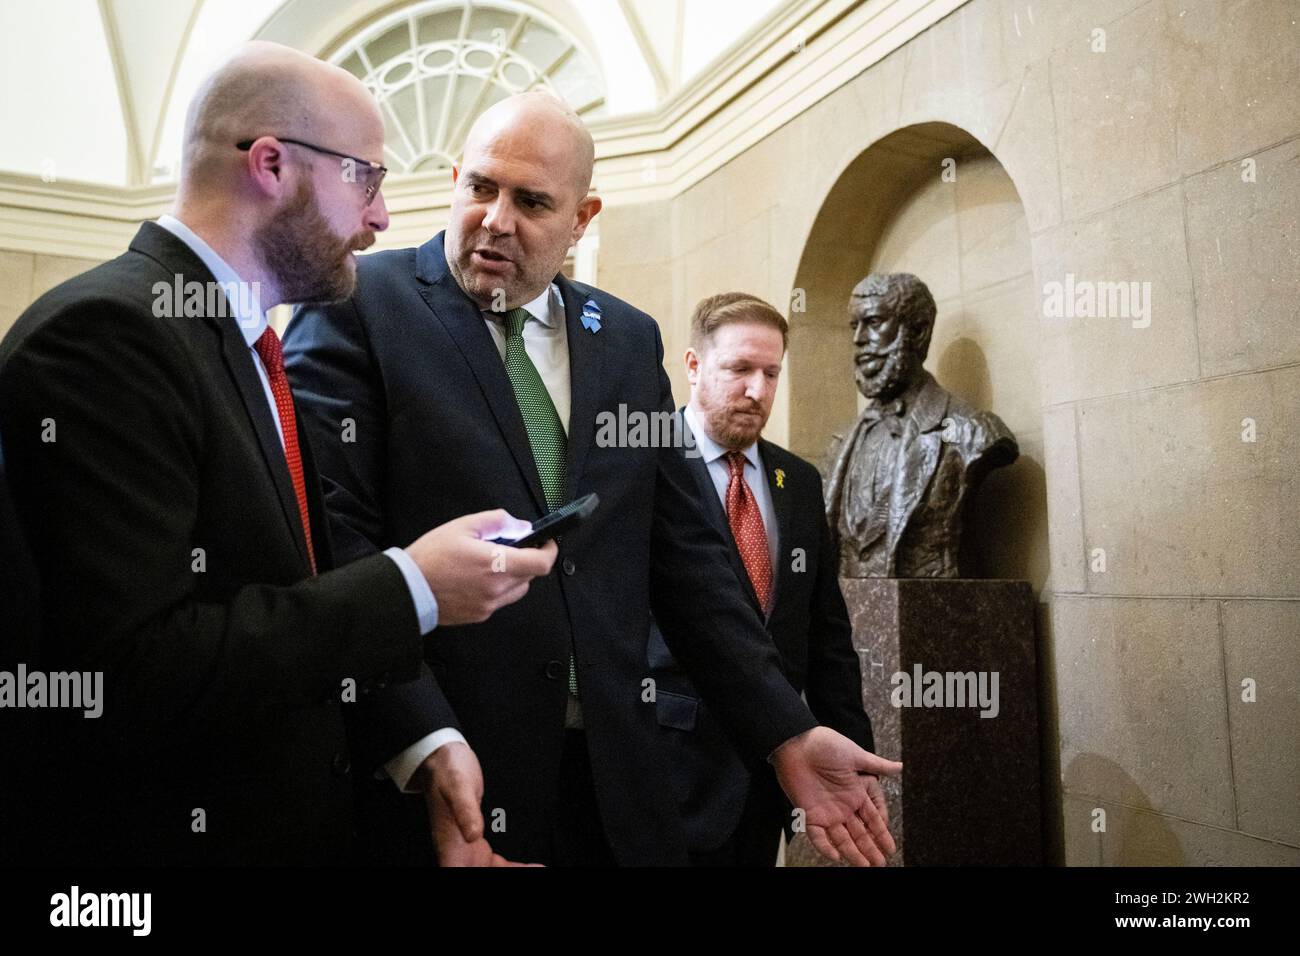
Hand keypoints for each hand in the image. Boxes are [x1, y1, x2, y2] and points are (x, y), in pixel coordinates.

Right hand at [405, 509, 557, 625]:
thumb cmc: (430, 557)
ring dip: (514, 575)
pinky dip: (498, 588)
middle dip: (527, 559)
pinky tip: (478, 578)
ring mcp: (489, 604)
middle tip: (510, 548)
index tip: (545, 543)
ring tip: (491, 564)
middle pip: (531, 575)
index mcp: (495, 565)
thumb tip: (520, 526)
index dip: (549, 552)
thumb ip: (496, 522)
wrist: (408, 588)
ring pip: (518, 589)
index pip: (541, 564)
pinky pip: (501, 600)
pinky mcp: (480, 615)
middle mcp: (496, 588)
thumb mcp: (463, 526)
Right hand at [417, 742, 535, 866]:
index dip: (483, 878)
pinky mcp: (477, 845)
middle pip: (478, 876)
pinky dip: (514, 868)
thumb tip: (473, 835)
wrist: (442, 759)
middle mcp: (456, 855)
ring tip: (539, 869)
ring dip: (513, 873)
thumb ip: (465, 809)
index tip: (504, 873)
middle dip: (505, 876)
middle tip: (536, 870)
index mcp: (448, 848)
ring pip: (491, 873)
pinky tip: (534, 866)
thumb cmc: (447, 771)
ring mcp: (467, 852)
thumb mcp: (457, 785)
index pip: (460, 874)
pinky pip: (497, 866)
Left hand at [770, 726, 901, 865]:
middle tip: (881, 863)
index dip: (882, 832)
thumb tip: (900, 767)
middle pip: (860, 832)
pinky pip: (817, 835)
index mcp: (856, 792)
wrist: (797, 743)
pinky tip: (836, 856)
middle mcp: (843, 805)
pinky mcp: (809, 813)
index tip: (890, 847)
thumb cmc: (826, 745)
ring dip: (853, 853)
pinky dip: (825, 846)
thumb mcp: (856, 755)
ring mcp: (827, 811)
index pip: (873, 817)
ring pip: (842, 838)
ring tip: (865, 866)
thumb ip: (878, 765)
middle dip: (871, 848)